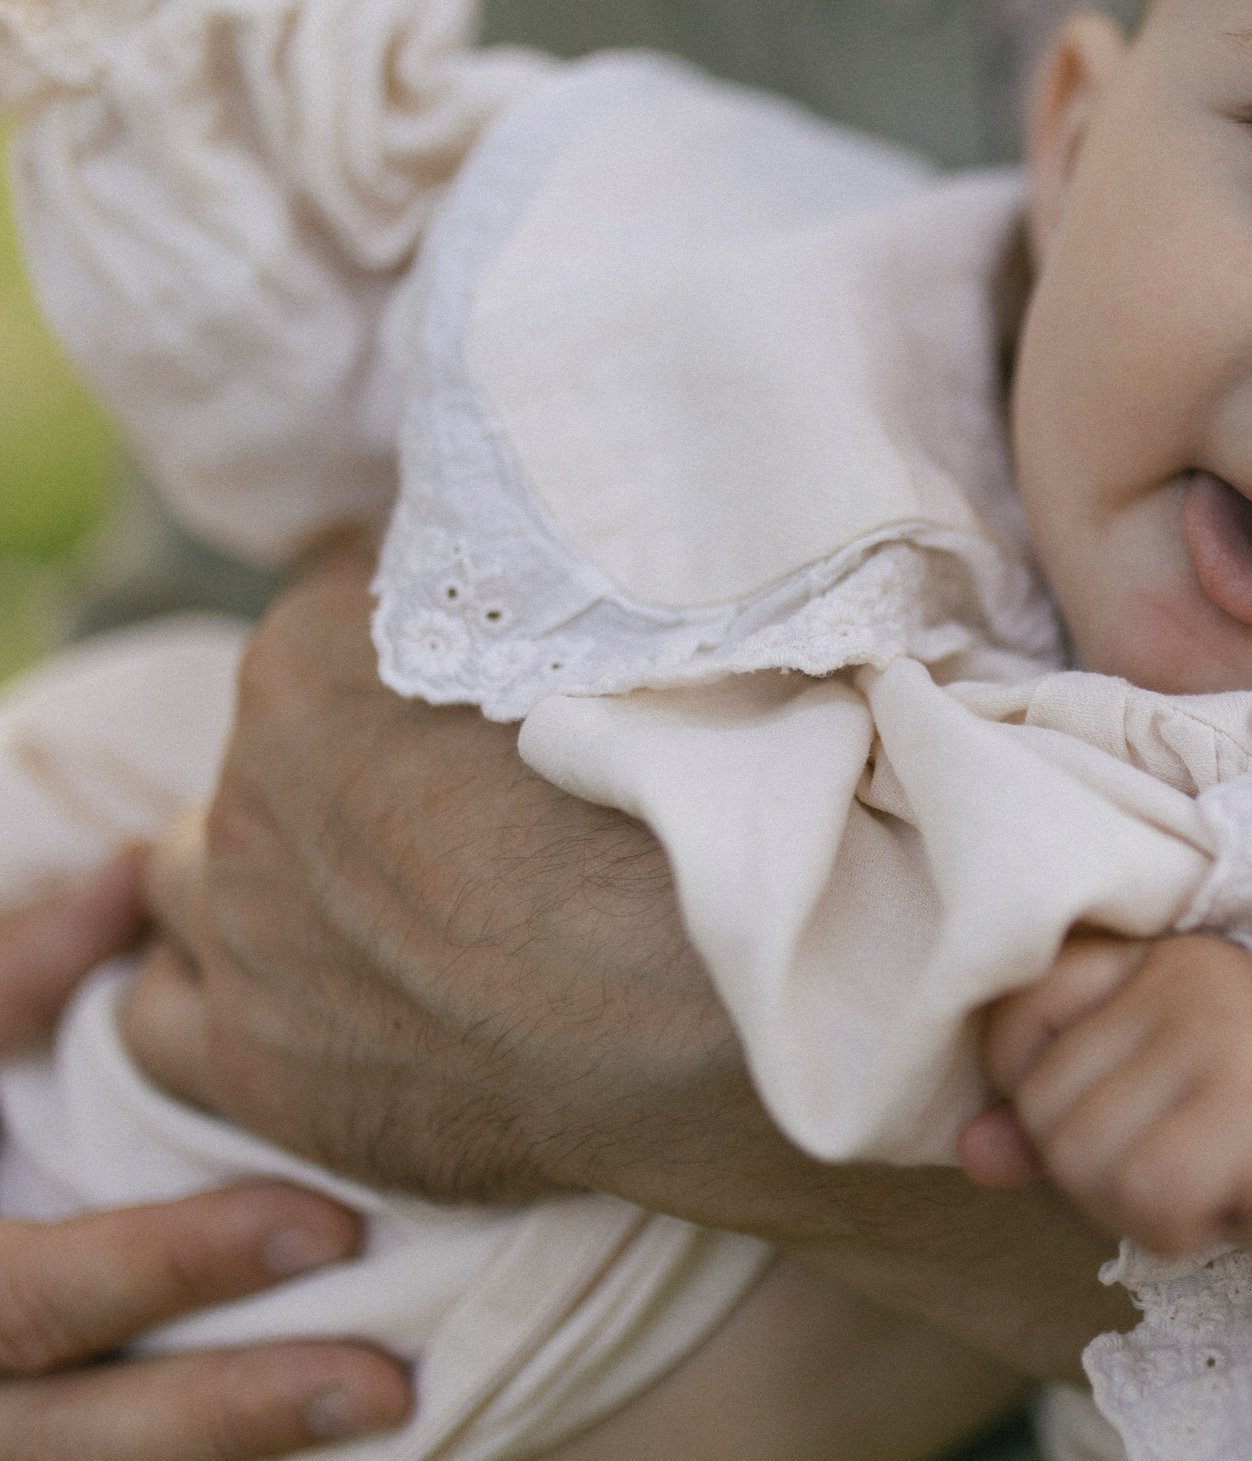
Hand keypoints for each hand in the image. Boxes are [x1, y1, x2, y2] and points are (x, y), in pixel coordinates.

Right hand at [0, 867, 409, 1457]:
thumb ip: (11, 972)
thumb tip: (134, 876)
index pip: (27, 1295)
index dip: (172, 1266)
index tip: (327, 1228)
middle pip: (63, 1428)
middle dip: (222, 1402)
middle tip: (383, 1378)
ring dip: (236, 1441)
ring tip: (384, 1404)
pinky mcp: (34, 1433)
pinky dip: (219, 1449)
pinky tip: (343, 1425)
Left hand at [122, 547, 1131, 1379]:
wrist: (725, 1008)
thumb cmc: (712, 806)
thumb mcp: (642, 632)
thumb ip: (550, 596)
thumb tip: (549, 550)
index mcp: (322, 648)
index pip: (341, 603)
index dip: (433, 640)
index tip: (514, 679)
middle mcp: (252, 783)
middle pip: (267, 749)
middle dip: (344, 766)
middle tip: (467, 803)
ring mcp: (245, 931)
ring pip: (186, 872)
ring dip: (264, 874)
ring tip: (374, 899)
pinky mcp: (256, 1069)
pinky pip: (159, 1018)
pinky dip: (215, 995)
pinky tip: (296, 993)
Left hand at [967, 934, 1251, 1310]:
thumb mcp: (1158, 1124)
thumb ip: (1058, 1122)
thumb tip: (974, 1151)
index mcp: (1170, 956)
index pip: (1023, 1009)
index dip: (1038, 1094)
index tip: (1123, 1123)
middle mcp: (1194, 971)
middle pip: (1045, 1104)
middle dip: (1097, 1172)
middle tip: (1193, 1168)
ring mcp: (1227, 1031)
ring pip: (1081, 1154)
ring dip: (1137, 1205)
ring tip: (1222, 1184)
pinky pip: (1145, 1192)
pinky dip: (1181, 1230)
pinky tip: (1242, 1208)